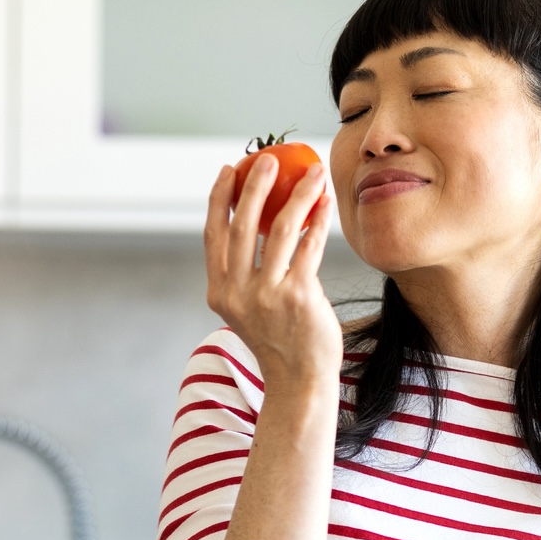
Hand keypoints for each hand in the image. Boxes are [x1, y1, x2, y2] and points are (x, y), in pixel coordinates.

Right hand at [204, 155, 340, 396]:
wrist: (300, 380)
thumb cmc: (279, 340)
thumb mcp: (249, 309)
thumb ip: (244, 274)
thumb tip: (255, 224)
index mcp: (219, 293)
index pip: (214, 235)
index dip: (219, 199)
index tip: (229, 170)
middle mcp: (238, 293)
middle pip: (243, 226)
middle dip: (254, 185)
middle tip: (269, 159)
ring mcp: (267, 296)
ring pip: (280, 230)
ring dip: (296, 194)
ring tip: (311, 171)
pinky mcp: (298, 297)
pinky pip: (309, 247)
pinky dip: (317, 220)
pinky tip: (325, 203)